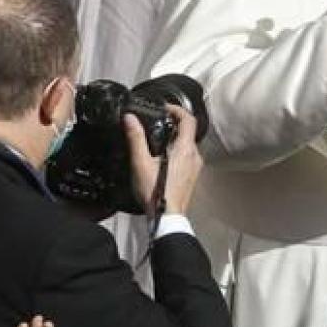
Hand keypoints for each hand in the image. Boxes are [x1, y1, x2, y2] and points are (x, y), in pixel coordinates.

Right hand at [125, 104, 202, 218]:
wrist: (166, 217)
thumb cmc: (156, 193)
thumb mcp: (141, 162)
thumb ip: (136, 138)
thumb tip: (130, 119)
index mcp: (185, 149)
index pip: (188, 119)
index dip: (177, 109)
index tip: (165, 108)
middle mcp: (195, 156)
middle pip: (188, 131)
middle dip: (173, 125)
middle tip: (157, 124)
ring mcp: (195, 167)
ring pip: (188, 144)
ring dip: (174, 139)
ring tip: (157, 142)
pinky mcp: (192, 176)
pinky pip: (187, 157)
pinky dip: (177, 152)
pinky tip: (162, 160)